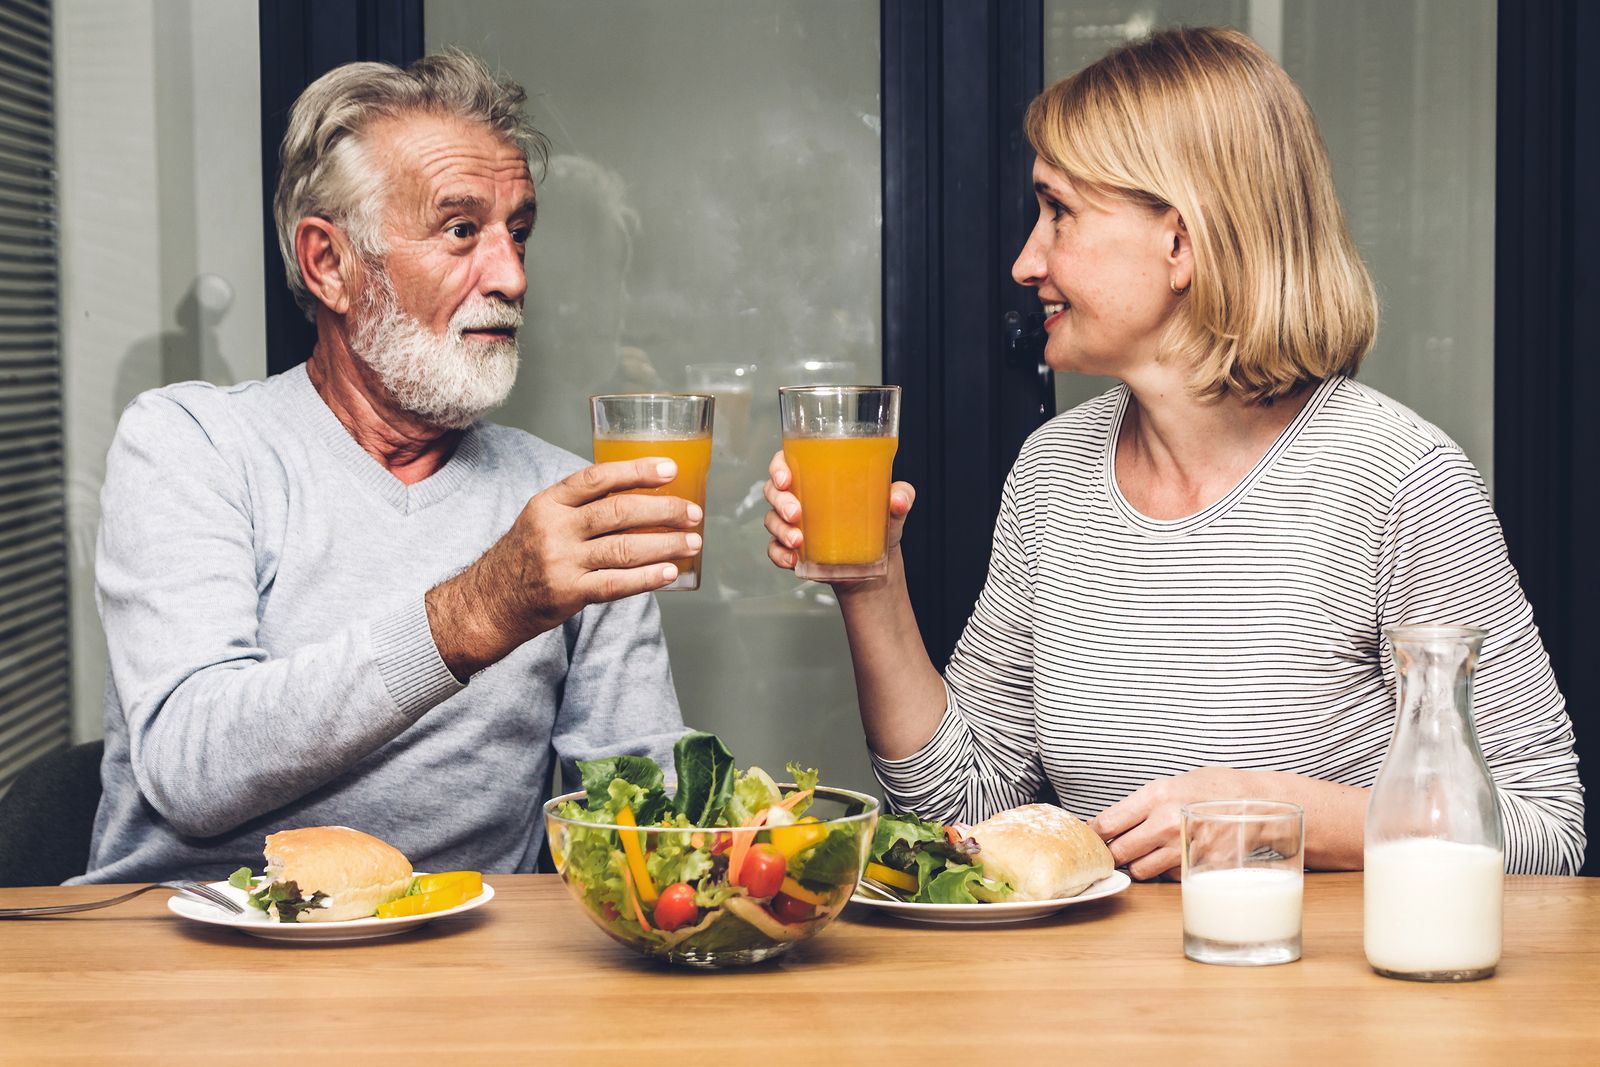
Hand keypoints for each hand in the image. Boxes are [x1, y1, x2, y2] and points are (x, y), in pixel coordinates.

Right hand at [428, 458, 701, 676]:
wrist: (489, 602)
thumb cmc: (526, 556)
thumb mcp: (542, 518)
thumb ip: (581, 507)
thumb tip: (643, 497)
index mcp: (549, 502)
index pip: (598, 478)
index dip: (637, 471)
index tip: (671, 469)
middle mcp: (554, 529)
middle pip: (618, 512)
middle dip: (663, 510)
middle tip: (693, 513)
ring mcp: (561, 562)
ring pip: (624, 548)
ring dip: (665, 544)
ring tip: (692, 542)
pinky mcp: (568, 593)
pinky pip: (616, 584)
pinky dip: (647, 578)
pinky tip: (670, 573)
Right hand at [761, 448, 915, 574]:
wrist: (875, 565)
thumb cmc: (878, 524)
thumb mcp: (892, 507)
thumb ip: (901, 496)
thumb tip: (898, 499)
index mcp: (817, 476)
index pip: (786, 461)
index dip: (778, 466)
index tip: (786, 478)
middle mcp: (800, 497)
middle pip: (773, 490)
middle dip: (779, 501)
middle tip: (795, 514)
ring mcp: (793, 524)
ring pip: (771, 520)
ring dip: (780, 530)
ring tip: (798, 542)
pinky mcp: (792, 549)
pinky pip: (774, 549)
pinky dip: (779, 554)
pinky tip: (792, 559)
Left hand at [1089, 768, 1253, 880]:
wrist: (1257, 802)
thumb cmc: (1215, 788)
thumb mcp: (1173, 783)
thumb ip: (1142, 803)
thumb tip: (1109, 823)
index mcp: (1156, 796)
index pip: (1107, 823)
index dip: (1093, 834)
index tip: (1090, 838)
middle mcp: (1166, 822)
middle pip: (1118, 852)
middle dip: (1112, 853)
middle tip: (1115, 850)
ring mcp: (1183, 847)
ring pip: (1140, 870)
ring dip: (1137, 865)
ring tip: (1146, 853)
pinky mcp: (1198, 866)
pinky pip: (1166, 877)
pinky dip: (1164, 872)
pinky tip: (1172, 857)